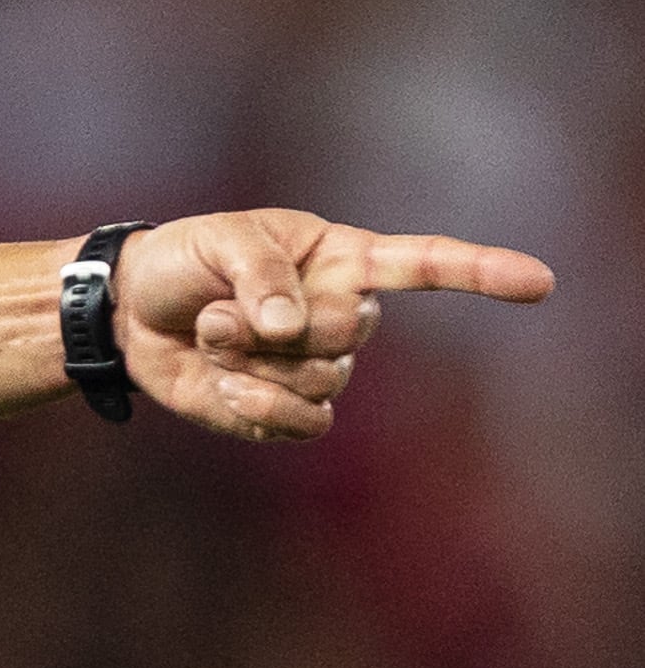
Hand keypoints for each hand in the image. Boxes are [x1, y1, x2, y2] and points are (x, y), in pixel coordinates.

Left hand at [113, 209, 555, 439]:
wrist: (128, 313)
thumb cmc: (181, 261)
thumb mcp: (217, 243)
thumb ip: (261, 275)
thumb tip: (292, 327)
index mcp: (342, 259)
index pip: (426, 265)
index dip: (482, 272)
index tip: (539, 281)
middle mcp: (341, 315)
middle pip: (352, 337)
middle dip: (281, 329)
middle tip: (220, 311)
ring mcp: (316, 366)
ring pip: (323, 384)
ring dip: (252, 364)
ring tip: (211, 337)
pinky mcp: (284, 409)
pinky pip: (301, 425)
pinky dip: (257, 407)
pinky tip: (221, 385)